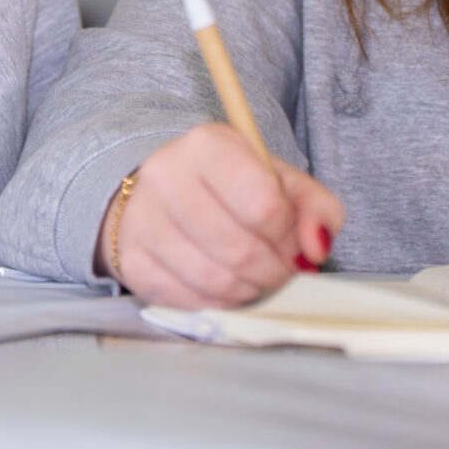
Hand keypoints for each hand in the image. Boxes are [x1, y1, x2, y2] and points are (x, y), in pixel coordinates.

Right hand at [97, 123, 344, 308]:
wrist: (164, 195)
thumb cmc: (230, 187)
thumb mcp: (280, 181)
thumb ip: (316, 208)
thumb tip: (317, 248)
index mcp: (207, 144)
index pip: (263, 205)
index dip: (289, 236)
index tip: (294, 242)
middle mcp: (166, 176)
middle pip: (240, 249)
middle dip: (274, 272)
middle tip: (282, 271)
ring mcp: (142, 220)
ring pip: (215, 281)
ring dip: (250, 291)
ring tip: (257, 279)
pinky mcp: (131, 261)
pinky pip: (189, 301)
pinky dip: (220, 303)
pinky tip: (228, 286)